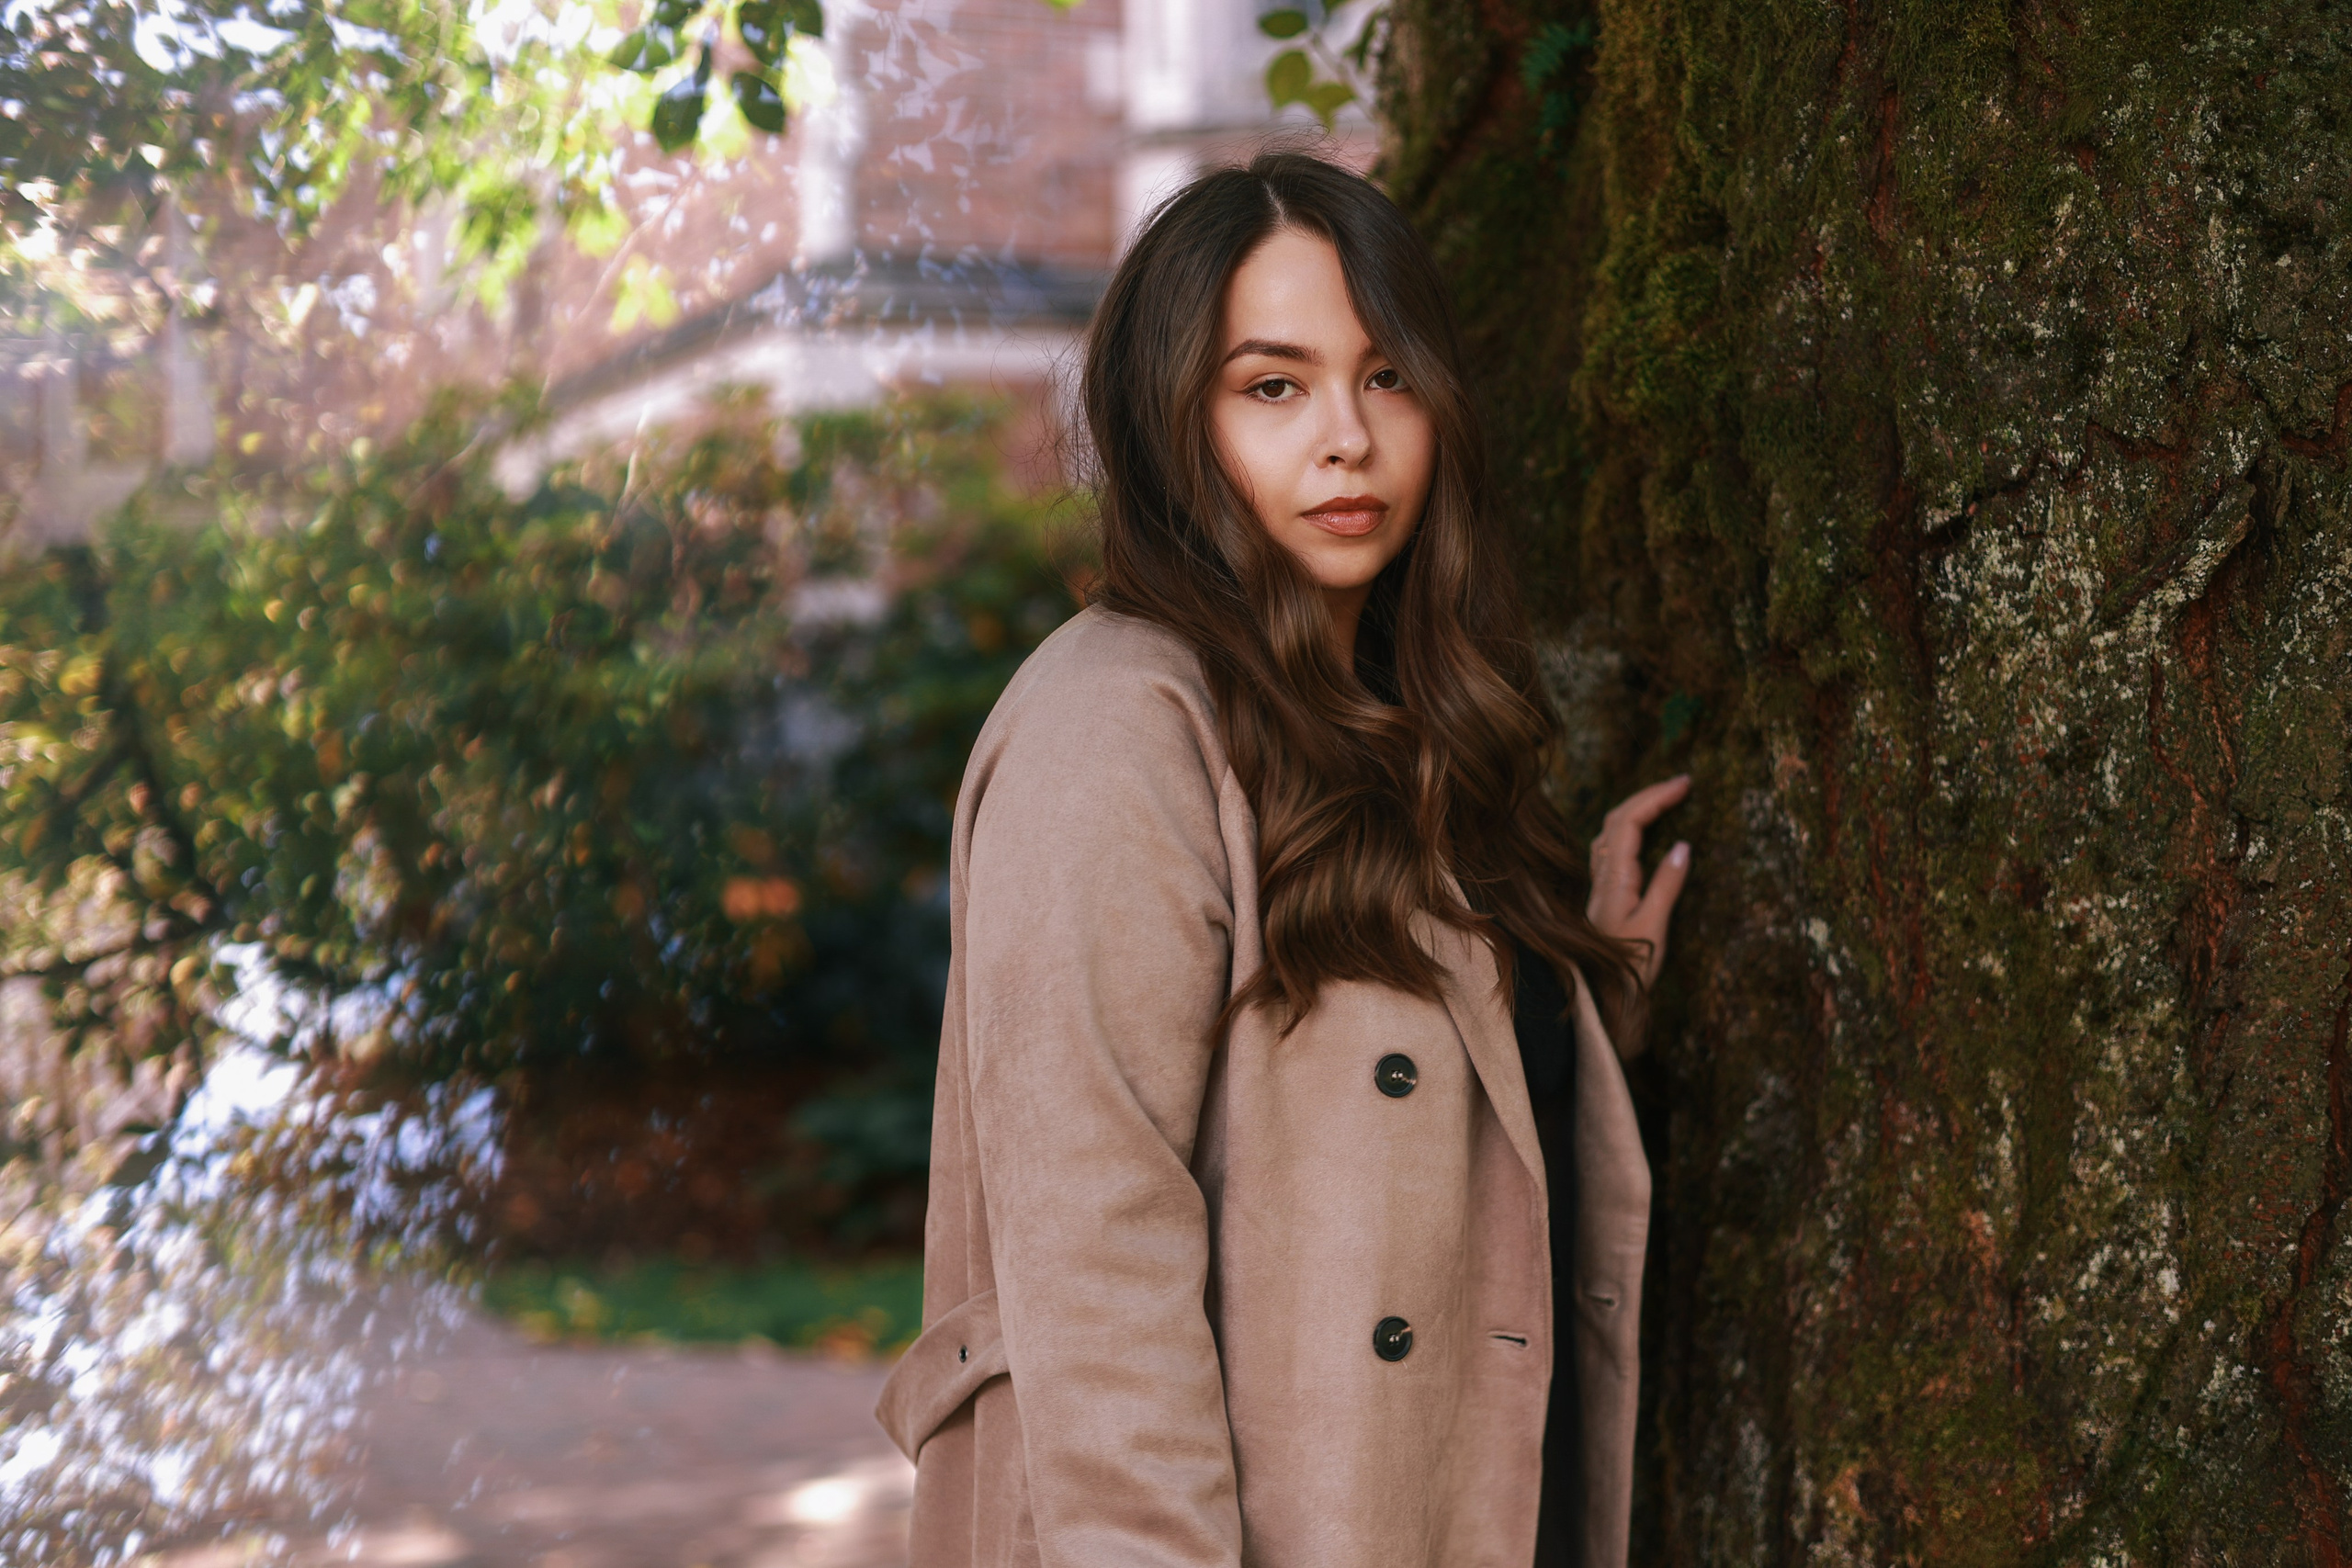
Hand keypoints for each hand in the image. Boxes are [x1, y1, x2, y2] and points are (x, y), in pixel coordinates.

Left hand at [1586, 775, 1691, 988]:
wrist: (1602, 998)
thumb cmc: (1630, 968)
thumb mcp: (1655, 927)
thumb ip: (1667, 885)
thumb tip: (1682, 845)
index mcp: (1615, 879)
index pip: (1629, 821)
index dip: (1655, 797)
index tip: (1685, 784)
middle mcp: (1603, 876)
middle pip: (1618, 819)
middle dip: (1648, 795)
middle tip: (1682, 784)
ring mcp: (1602, 885)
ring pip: (1612, 832)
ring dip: (1638, 809)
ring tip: (1668, 800)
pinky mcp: (1607, 895)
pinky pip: (1614, 849)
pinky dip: (1631, 829)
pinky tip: (1644, 834)